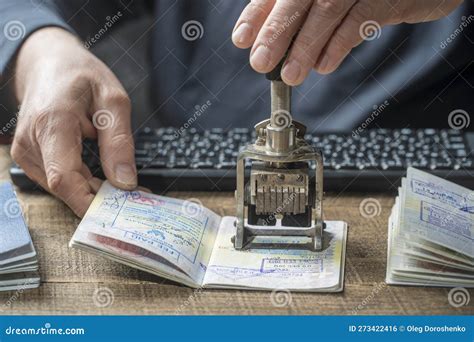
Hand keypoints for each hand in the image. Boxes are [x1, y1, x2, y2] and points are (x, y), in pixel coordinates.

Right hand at [12, 27, 136, 216]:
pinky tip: (101, 177)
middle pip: (65, 187)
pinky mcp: (28, 156)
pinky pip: (56, 180)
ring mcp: (25, 151)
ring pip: (61, 188)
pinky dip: (81, 183)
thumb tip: (125, 182)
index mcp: (53, 122)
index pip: (64, 178)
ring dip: (92, 191)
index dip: (90, 202)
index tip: (119, 212)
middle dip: (101, 198)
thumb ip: (119, 142)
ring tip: (121, 184)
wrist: (48, 63)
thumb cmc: (81, 76)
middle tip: (135, 197)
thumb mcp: (113, 100)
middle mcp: (31, 141)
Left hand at [232, 0, 462, 84]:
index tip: (241, 40)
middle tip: (260, 62)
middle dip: (276, 31)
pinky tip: (324, 65)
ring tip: (291, 75)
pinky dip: (339, 44)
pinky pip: (361, 18)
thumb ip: (299, 13)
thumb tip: (267, 43)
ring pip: (328, 9)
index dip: (256, 14)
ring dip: (306, 46)